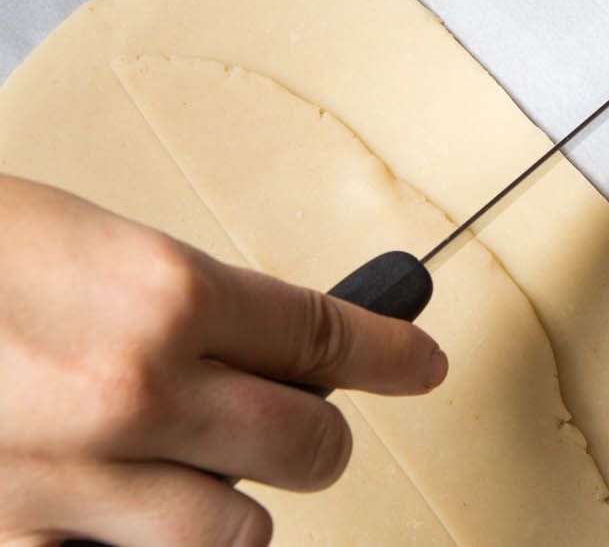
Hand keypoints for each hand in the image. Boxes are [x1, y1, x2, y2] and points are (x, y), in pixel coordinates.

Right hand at [0, 174, 447, 545]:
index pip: (327, 338)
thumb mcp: (80, 241)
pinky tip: (105, 507)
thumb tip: (258, 338)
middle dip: (318, 435)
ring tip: (200, 477)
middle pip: (305, 446)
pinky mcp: (11, 543)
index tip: (417, 364)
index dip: (389, 353)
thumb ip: (180, 299)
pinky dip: (127, 545)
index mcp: (162, 293)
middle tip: (307, 424)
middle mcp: (131, 394)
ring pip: (231, 535)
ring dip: (231, 508)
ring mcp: (66, 486)